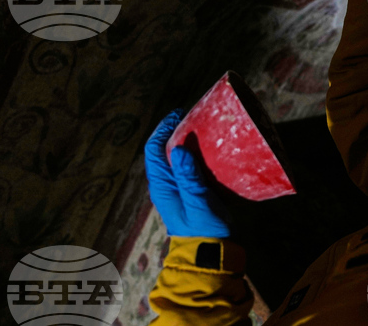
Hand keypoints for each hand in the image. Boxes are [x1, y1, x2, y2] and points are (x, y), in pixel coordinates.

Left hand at [144, 109, 231, 237]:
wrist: (211, 253)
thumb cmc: (204, 228)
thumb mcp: (198, 201)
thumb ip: (189, 177)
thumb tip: (178, 150)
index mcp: (162, 185)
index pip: (154, 149)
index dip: (163, 128)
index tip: (178, 113)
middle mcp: (166, 185)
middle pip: (163, 150)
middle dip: (175, 131)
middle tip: (193, 116)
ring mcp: (178, 189)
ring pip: (177, 159)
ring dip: (187, 142)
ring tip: (204, 128)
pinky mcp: (191, 193)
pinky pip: (190, 168)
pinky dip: (198, 155)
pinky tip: (213, 151)